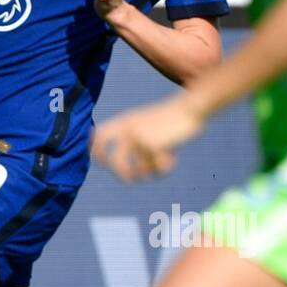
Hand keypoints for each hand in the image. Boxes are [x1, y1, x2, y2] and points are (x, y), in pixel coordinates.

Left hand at [91, 94, 205, 181]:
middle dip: (122, 174)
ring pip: (140, 170)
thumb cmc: (170, 116)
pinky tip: (173, 158)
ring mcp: (140, 138)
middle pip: (115, 162)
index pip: (99, 135)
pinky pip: (157, 168)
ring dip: (150, 172)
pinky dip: (166, 167)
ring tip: (159, 167)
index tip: (100, 164)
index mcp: (123, 121)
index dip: (96, 151)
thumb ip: (133, 135)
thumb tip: (123, 161)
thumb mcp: (145, 122)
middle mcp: (128, 130)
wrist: (190, 106)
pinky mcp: (153, 145)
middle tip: (131, 179)